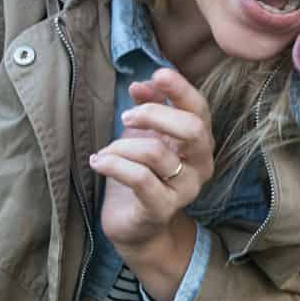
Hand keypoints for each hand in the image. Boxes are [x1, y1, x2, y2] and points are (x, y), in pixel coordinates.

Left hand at [90, 68, 215, 300]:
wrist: (137, 225)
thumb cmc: (142, 174)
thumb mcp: (143, 135)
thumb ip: (148, 107)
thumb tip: (142, 84)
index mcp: (199, 142)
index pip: (200, 109)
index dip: (180, 89)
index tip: (156, 75)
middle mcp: (201, 165)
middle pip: (192, 128)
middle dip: (154, 115)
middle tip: (125, 117)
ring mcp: (185, 189)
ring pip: (156, 152)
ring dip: (122, 146)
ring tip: (105, 151)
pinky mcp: (162, 208)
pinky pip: (140, 179)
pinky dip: (114, 165)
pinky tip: (98, 162)